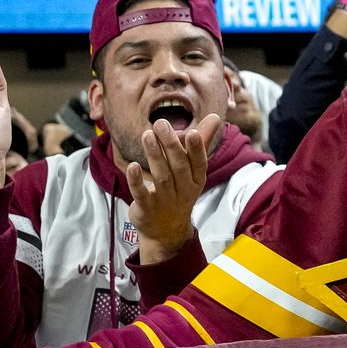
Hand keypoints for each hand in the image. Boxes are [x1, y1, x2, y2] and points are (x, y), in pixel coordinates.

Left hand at [126, 112, 220, 265]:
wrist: (166, 231)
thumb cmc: (179, 191)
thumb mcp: (192, 170)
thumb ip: (201, 142)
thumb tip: (215, 116)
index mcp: (196, 179)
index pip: (199, 163)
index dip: (196, 149)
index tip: (193, 132)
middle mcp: (183, 190)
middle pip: (178, 166)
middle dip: (170, 144)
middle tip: (161, 123)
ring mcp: (164, 200)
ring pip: (161, 176)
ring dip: (154, 155)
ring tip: (147, 134)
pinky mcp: (147, 208)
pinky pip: (141, 193)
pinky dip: (137, 181)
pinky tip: (132, 166)